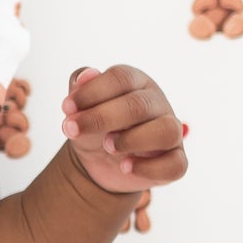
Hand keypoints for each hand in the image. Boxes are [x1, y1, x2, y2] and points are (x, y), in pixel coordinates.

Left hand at [58, 64, 187, 192]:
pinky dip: (150, 168)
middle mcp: (157, 104)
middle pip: (139, 105)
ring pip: (166, 130)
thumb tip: (85, 75)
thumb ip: (80, 88)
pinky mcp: (176, 160)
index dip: (92, 92)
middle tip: (73, 129)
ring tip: (107, 146)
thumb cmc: (95, 126)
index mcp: (136, 83)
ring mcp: (171, 132)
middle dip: (102, 117)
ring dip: (133, 139)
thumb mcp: (81, 107)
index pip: (121, 78)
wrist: (101, 162)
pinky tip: (126, 167)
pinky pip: (175, 164)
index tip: (66, 108)